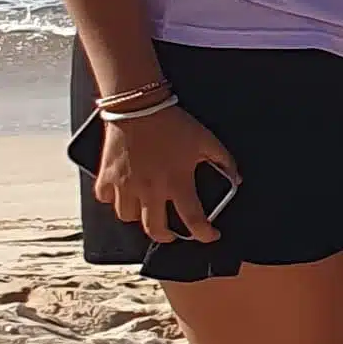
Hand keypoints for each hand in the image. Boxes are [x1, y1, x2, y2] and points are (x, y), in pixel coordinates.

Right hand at [97, 103, 237, 244]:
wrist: (138, 106)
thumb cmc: (173, 123)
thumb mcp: (207, 140)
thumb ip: (224, 161)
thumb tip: (237, 178)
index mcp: (177, 183)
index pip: (193, 220)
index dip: (204, 233)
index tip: (210, 235)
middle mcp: (150, 189)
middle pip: (155, 229)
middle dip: (165, 237)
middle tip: (172, 234)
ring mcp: (125, 184)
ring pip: (127, 217)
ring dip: (138, 217)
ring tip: (146, 210)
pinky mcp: (106, 175)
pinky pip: (105, 198)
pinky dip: (113, 200)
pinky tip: (122, 194)